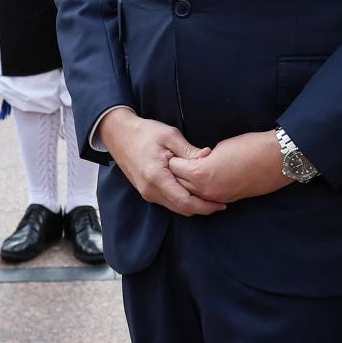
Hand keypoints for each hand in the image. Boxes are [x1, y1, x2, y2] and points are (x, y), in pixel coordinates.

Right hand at [98, 107, 224, 216]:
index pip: (185, 202)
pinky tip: (195, 192)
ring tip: (211, 197)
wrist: (119, 135)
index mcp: (156, 177)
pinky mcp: (147, 191)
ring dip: (193, 205)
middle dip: (203, 209)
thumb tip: (209, 157)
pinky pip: (168, 202)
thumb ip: (189, 151)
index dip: (205, 206)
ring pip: (175, 208)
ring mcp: (147, 193)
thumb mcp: (170, 136)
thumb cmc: (144, 133)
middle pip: (182, 209)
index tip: (221, 203)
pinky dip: (183, 200)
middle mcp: (150, 190)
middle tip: (221, 202)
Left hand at [167, 130, 291, 204]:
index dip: (174, 157)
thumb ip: (202, 159)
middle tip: (178, 161)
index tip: (174, 150)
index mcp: (201, 173)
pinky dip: (201, 191)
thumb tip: (196, 163)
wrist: (275, 160)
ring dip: (188, 184)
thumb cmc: (248, 147)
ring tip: (189, 171)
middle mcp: (206, 190)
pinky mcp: (228, 199)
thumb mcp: (219, 148)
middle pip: (179, 184)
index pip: (174, 168)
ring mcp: (217, 197)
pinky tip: (203, 182)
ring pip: (192, 194)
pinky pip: (206, 198)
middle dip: (177, 173)